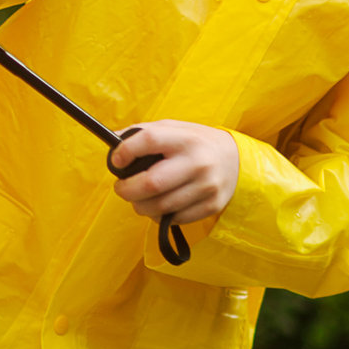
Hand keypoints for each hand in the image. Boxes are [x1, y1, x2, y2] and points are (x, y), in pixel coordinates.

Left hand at [108, 120, 238, 226]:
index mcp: (186, 138)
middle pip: (151, 183)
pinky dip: (159, 216)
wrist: (236, 160)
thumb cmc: (196, 142)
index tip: (117, 160)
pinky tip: (159, 206)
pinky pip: (174, 219)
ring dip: (140, 206)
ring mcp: (206, 187)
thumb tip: (112, 138)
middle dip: (127, 190)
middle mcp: (198, 162)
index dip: (126, 151)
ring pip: (160, 207)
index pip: (149, 140)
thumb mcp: (175, 128)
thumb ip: (144, 132)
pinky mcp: (211, 206)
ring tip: (139, 198)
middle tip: (121, 188)